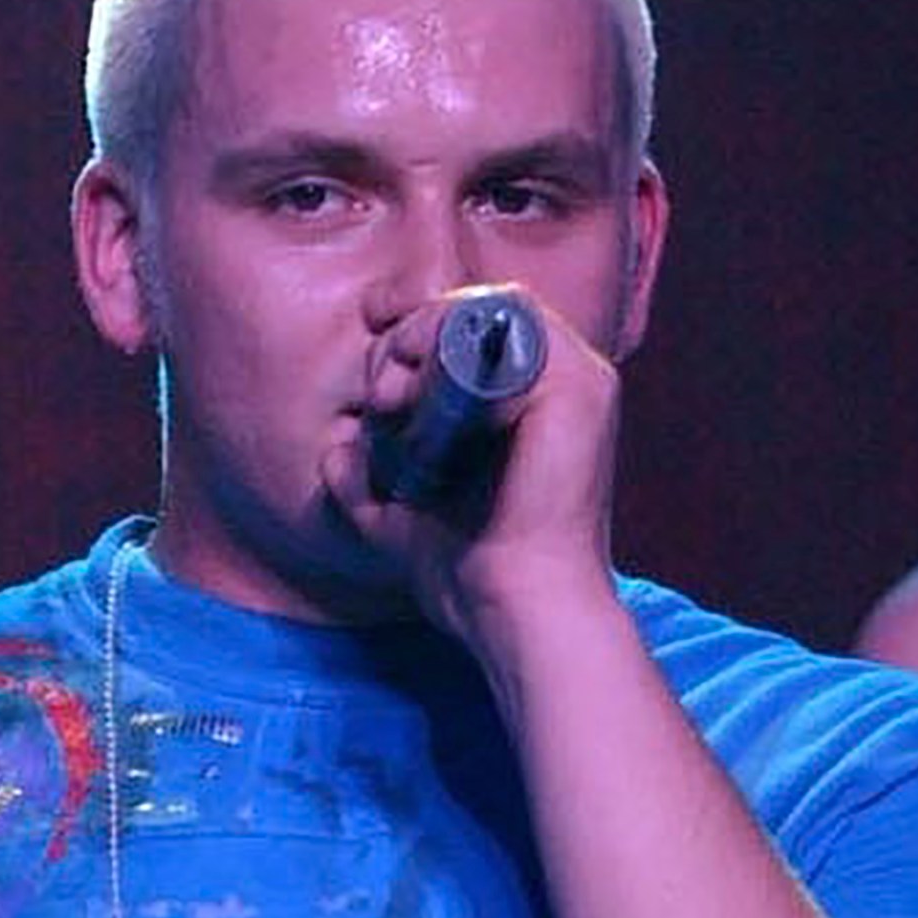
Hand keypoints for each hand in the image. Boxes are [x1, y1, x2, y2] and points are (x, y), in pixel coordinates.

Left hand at [320, 286, 623, 648]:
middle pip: (473, 312)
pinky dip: (454, 341)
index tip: (369, 335)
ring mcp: (578, 382)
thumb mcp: (399, 516)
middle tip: (379, 396)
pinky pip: (513, 323)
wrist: (515, 609)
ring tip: (394, 397)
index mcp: (531, 406)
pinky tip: (419, 393)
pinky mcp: (581, 387)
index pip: (469, 329)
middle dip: (406, 338)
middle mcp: (562, 385)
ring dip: (426, 335)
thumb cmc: (470, 573)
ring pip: (489, 308)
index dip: (413, 325)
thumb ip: (369, 476)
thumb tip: (336, 446)